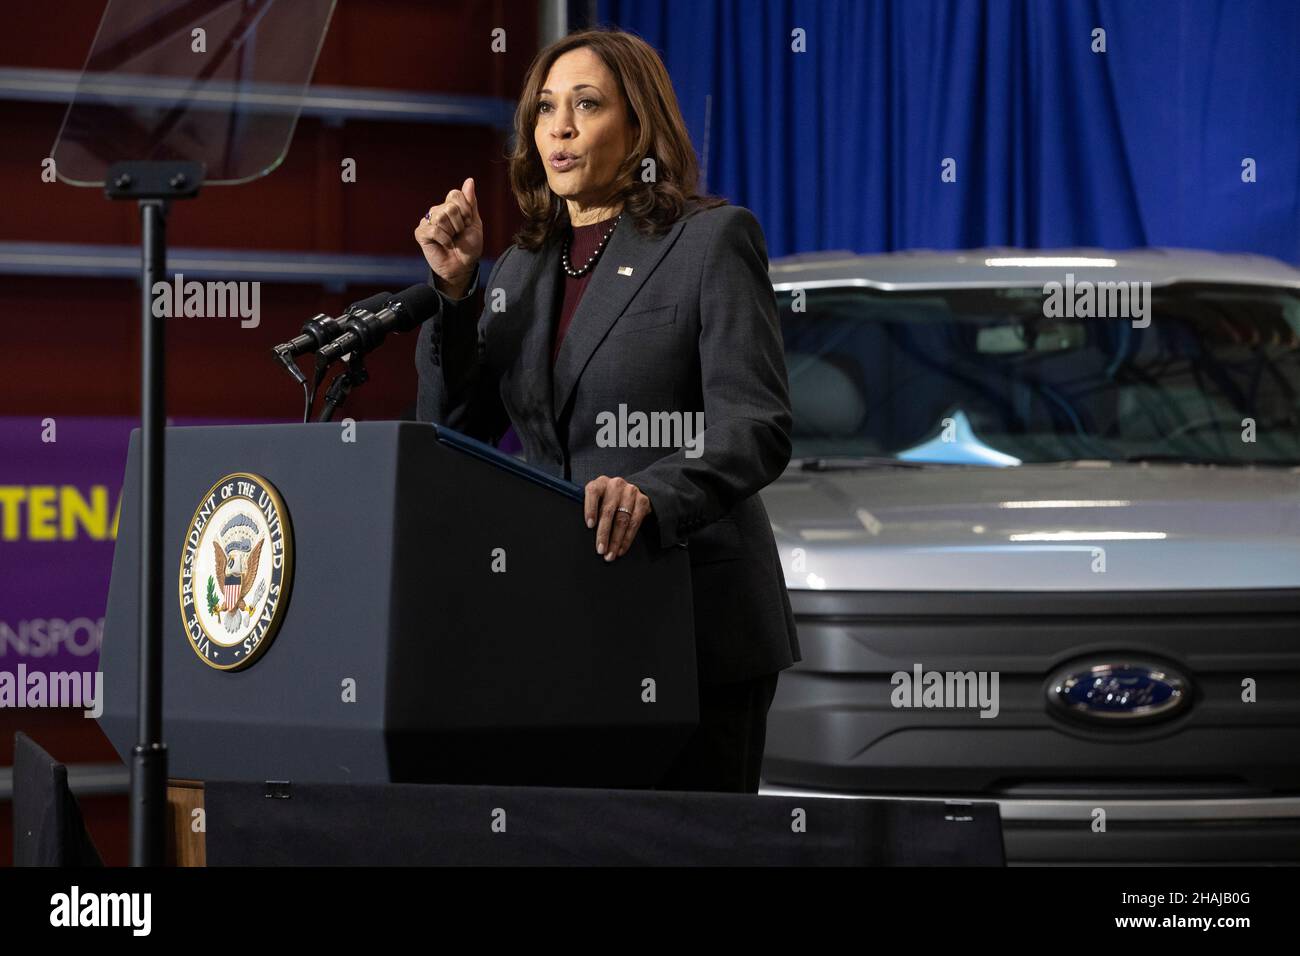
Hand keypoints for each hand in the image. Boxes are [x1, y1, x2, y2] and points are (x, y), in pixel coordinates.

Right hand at [415, 177, 483, 297]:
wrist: (463, 266)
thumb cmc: (469, 246)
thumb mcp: (475, 223)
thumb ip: (471, 202)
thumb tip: (470, 180)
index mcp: (450, 205)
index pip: (455, 195)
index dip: (465, 210)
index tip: (468, 223)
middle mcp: (437, 210)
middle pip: (449, 207)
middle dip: (460, 224)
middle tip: (459, 234)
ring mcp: (427, 221)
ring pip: (441, 217)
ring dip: (452, 232)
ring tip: (452, 240)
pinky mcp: (421, 233)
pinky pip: (434, 229)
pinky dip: (444, 239)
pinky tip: (445, 245)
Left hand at [583, 475, 651, 561]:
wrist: (630, 493)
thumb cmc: (607, 500)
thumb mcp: (598, 499)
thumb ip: (591, 509)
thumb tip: (584, 532)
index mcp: (600, 483)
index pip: (593, 492)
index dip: (590, 509)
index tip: (590, 525)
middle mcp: (615, 485)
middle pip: (608, 511)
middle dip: (603, 533)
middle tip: (600, 550)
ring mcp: (630, 491)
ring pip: (622, 519)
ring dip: (616, 540)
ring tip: (610, 554)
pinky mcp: (643, 501)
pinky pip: (635, 523)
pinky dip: (627, 539)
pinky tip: (621, 549)